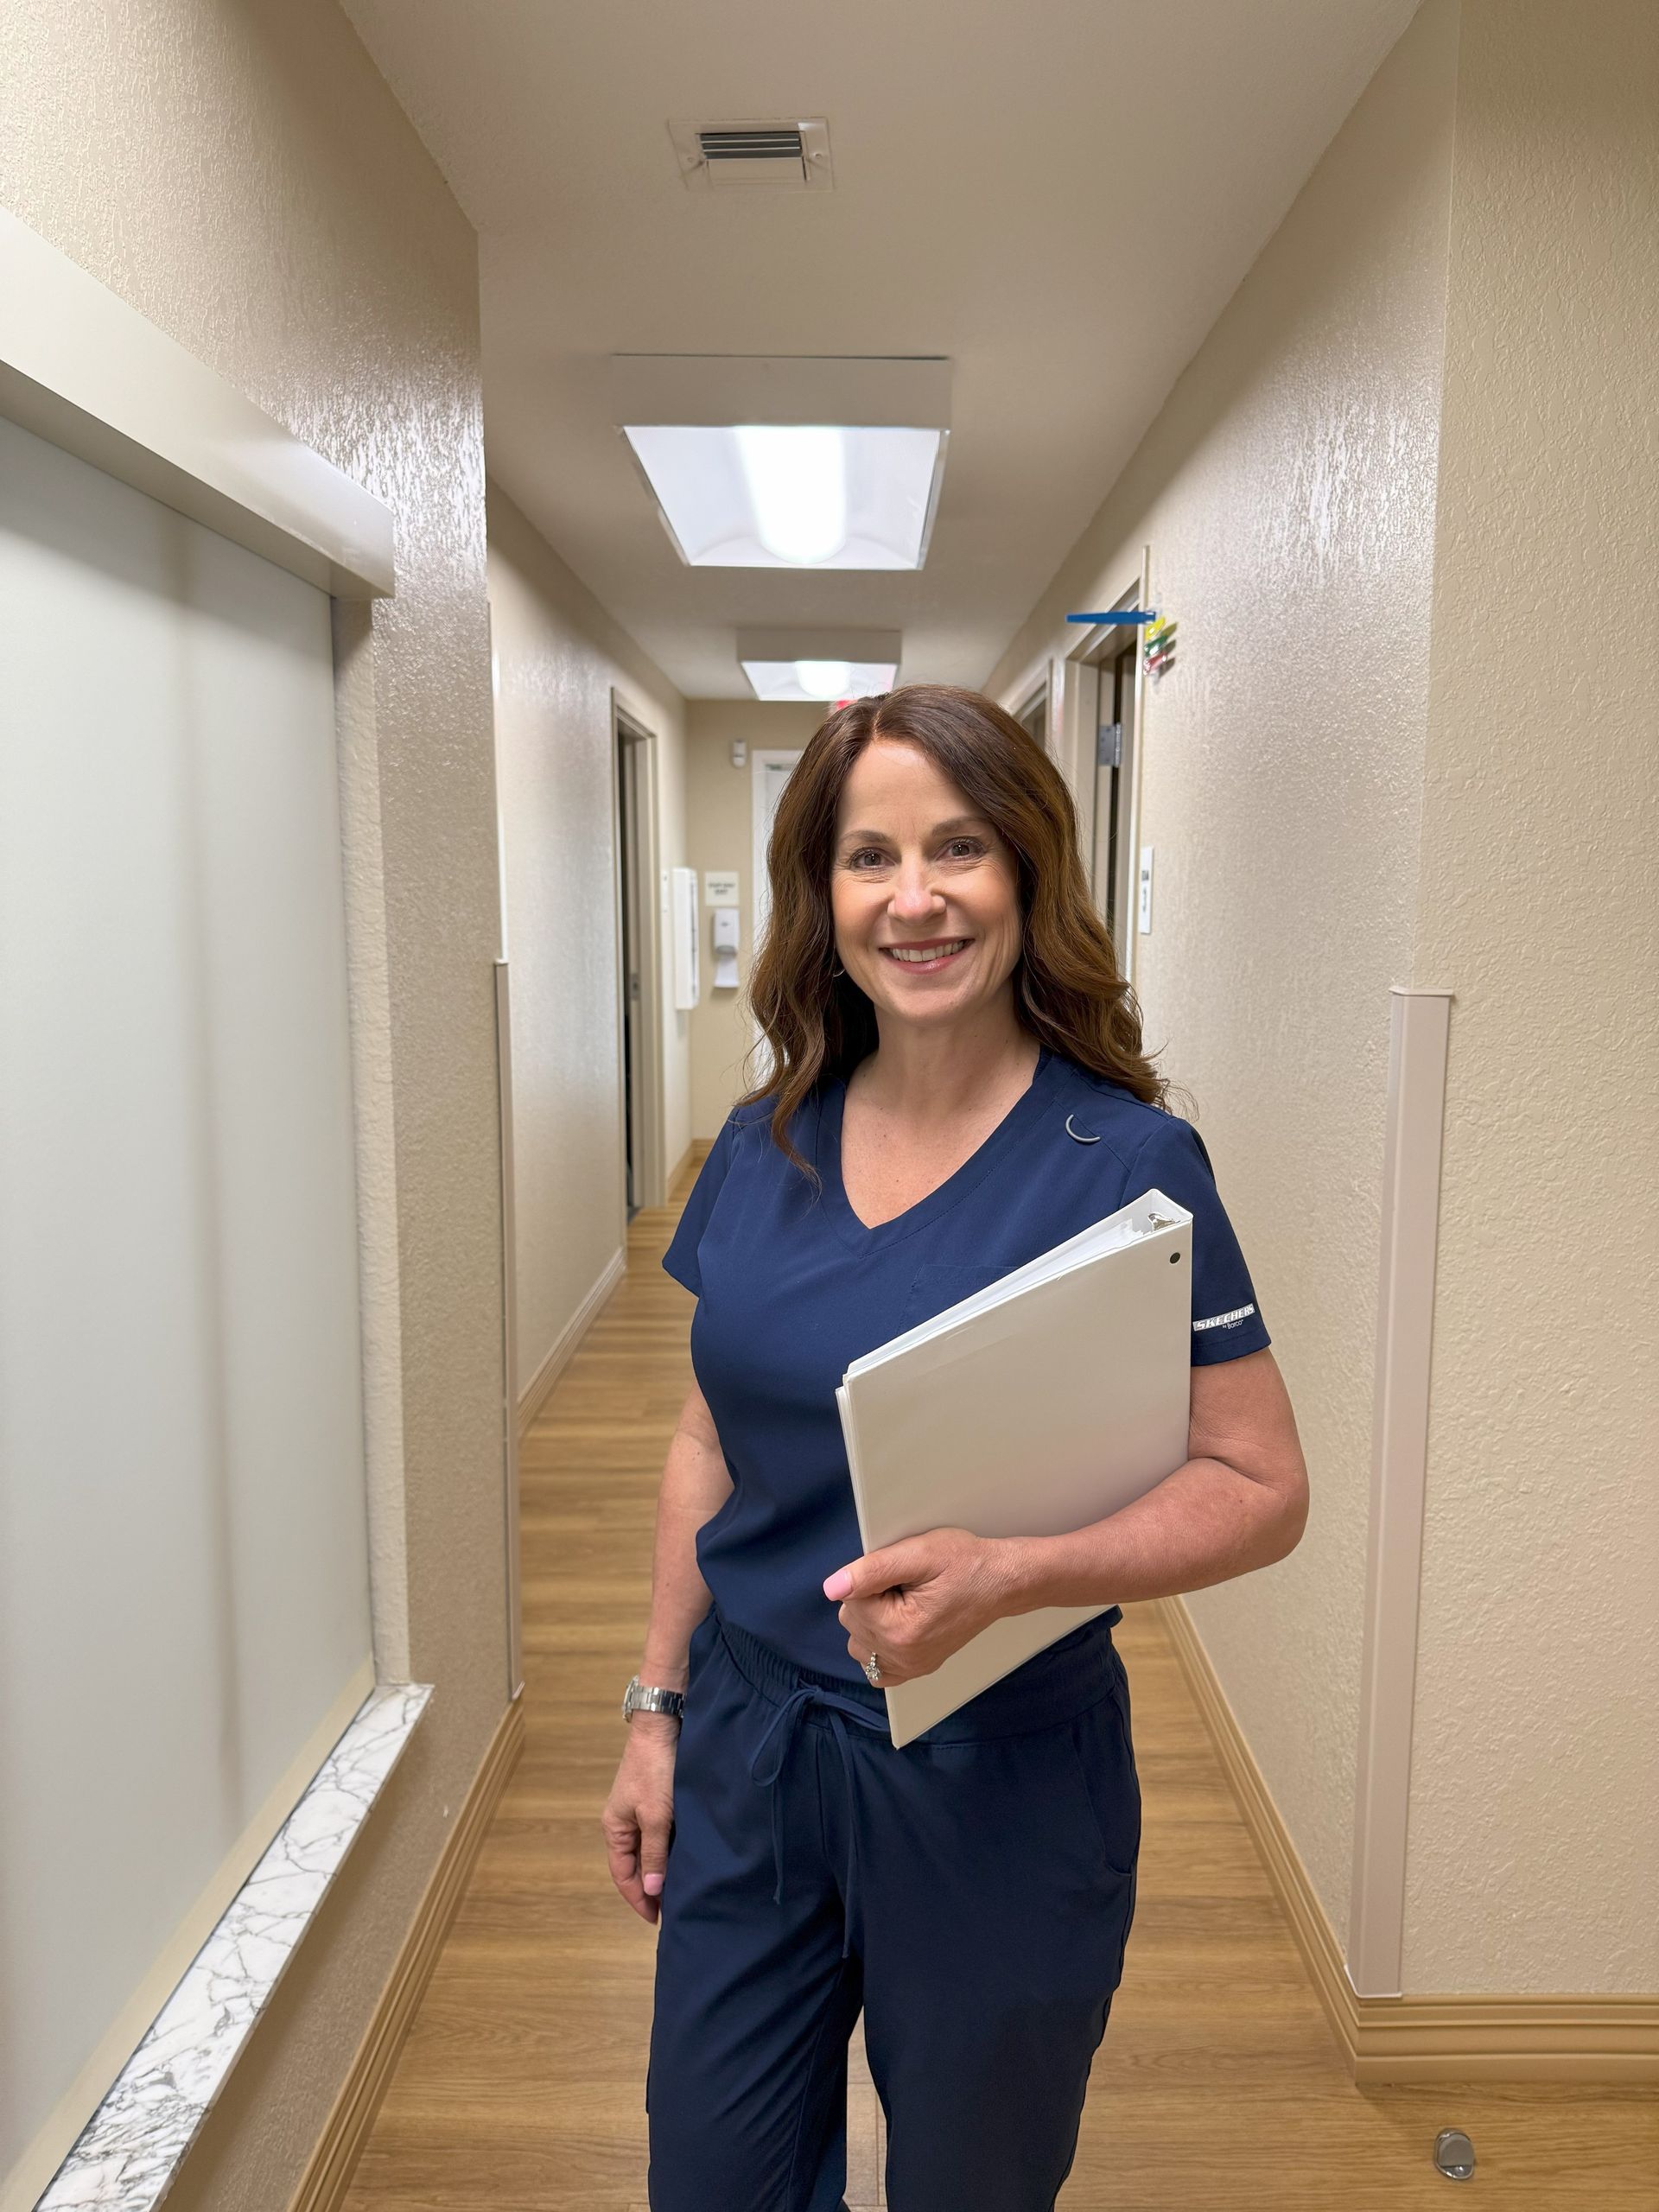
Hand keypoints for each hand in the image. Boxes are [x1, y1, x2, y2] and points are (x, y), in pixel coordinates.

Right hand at [601, 1715, 678, 1923]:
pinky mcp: (655, 1801)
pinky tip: (683, 1860)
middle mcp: (624, 1822)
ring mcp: (639, 1811)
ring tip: (680, 1890)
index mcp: (615, 1828)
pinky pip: (658, 1836)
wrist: (663, 1726)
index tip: (657, 1920)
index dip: (638, 1899)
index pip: (623, 1875)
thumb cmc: (656, 1772)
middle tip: (672, 1910)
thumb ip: (654, 1854)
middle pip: (634, 1865)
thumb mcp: (656, 1816)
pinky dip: (668, 1852)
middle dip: (650, 1889)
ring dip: (660, 1871)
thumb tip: (652, 1892)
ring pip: (648, 1851)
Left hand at [823, 1527, 1014, 1683]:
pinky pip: (874, 1667)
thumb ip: (872, 1570)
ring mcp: (909, 1668)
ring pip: (858, 1641)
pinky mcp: (915, 1669)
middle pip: (851, 1620)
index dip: (872, 1577)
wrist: (1001, 1582)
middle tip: (908, 1584)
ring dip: (872, 1619)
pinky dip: (877, 1645)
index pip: (849, 1600)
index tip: (903, 1573)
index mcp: (899, 1630)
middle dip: (871, 1597)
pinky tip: (896, 1626)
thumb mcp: (918, 1554)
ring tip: (906, 1601)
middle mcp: (902, 1657)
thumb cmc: (965, 1563)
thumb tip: (831, 1588)